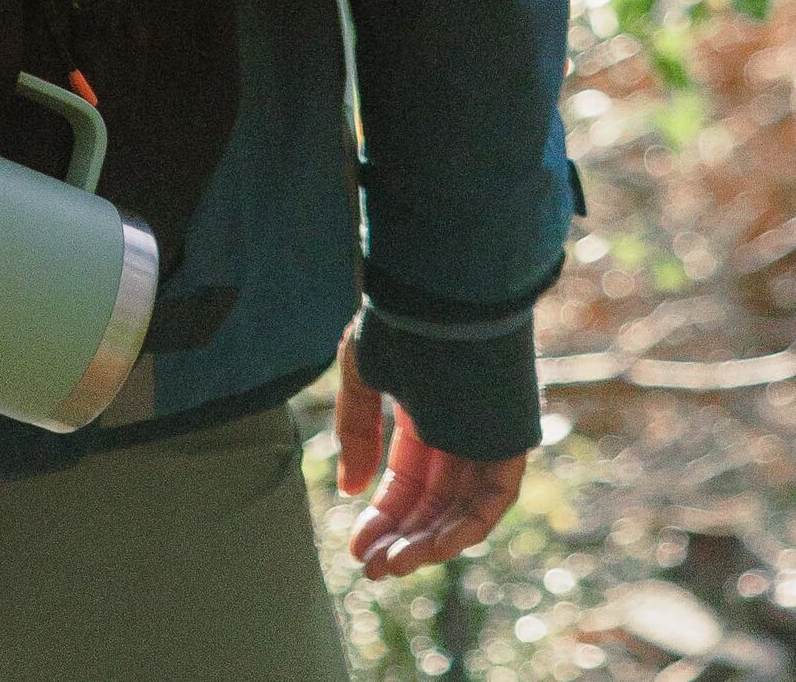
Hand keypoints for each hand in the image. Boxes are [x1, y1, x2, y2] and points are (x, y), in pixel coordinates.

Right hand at [333, 325, 526, 578]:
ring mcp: (486, 437)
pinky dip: (463, 527)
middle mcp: (459, 429)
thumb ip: (357, 432)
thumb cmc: (398, 322)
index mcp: (424, 410)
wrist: (441, 293)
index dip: (383, 513)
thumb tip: (351, 490)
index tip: (356, 546)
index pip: (407, 478)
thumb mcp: (362, 376)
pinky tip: (429, 546)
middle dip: (400, 535)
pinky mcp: (510, 442)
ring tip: (391, 564)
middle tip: (371, 568)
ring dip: (427, 541)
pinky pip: (492, 499)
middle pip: (432, 501)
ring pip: (461, 508)